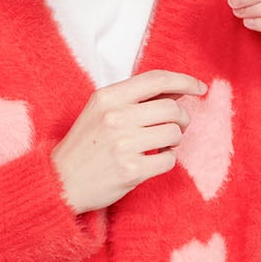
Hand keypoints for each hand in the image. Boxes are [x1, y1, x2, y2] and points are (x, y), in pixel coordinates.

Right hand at [51, 71, 207, 212]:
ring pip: (174, 134)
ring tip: (160, 145)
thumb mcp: (101, 111)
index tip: (199, 87)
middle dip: (182, 119)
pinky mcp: (131, 170)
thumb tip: (177, 91)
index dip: (184, 81)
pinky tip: (152, 161)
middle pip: (172, 109)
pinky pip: (169, 160)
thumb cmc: (85, 145)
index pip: (156, 80)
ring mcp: (123, 144)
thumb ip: (136, 99)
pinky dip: (166, 160)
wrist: (60, 182)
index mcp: (107, 97)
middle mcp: (115, 117)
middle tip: (176, 127)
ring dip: (174, 141)